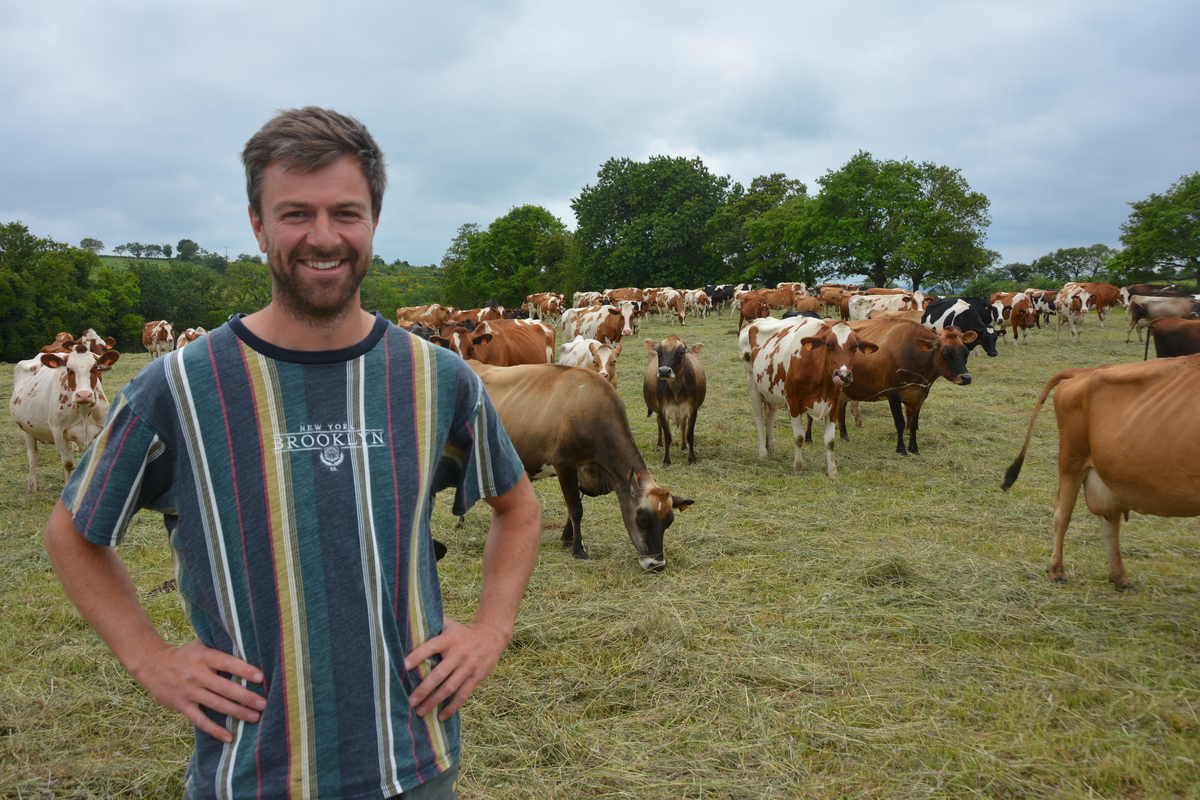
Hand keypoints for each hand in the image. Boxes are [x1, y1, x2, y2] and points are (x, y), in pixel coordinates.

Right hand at [132, 639, 265, 742]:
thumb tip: (248, 648)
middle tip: (264, 704)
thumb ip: (220, 649)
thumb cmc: (185, 655)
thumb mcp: (201, 646)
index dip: (244, 670)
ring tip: (255, 717)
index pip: (228, 663)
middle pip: (225, 688)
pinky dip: (215, 730)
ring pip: (217, 704)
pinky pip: (200, 720)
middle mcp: (197, 674)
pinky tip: (229, 737)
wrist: (152, 665)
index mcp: (204, 657)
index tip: (261, 678)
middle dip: (246, 697)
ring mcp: (189, 691)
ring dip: (237, 712)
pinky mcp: (182, 705)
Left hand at [403, 616, 509, 720]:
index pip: (431, 646)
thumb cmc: (462, 632)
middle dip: (424, 689)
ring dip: (434, 701)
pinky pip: (463, 695)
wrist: (492, 636)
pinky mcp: (477, 677)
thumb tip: (409, 623)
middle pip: (439, 674)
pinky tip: (441, 716)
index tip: (403, 666)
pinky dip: (452, 707)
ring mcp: (469, 667)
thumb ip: (432, 625)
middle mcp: (459, 653)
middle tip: (409, 701)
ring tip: (420, 712)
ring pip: (450, 688)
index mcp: (449, 639)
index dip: (417, 656)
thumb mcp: (449, 625)